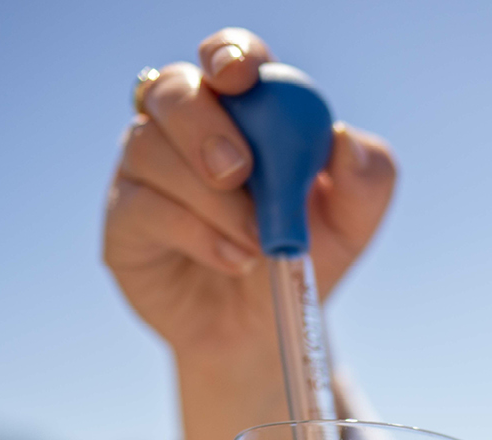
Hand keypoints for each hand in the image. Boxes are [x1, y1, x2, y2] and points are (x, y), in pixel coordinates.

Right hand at [101, 27, 396, 439]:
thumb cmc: (303, 259)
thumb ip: (367, 179)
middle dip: (203, 124)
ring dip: (211, 199)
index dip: (229, 55)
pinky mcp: (124, 217)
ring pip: (151, 148)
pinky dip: (195, 232)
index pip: (227, 58)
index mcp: (244, 110)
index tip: (242, 77)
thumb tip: (345, 139)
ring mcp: (146, 169)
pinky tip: (230, 258)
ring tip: (254, 245)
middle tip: (238, 170)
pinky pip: (143, 205)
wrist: (265, 332)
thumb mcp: (352, 224)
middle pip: (173, 90)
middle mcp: (185, 128)